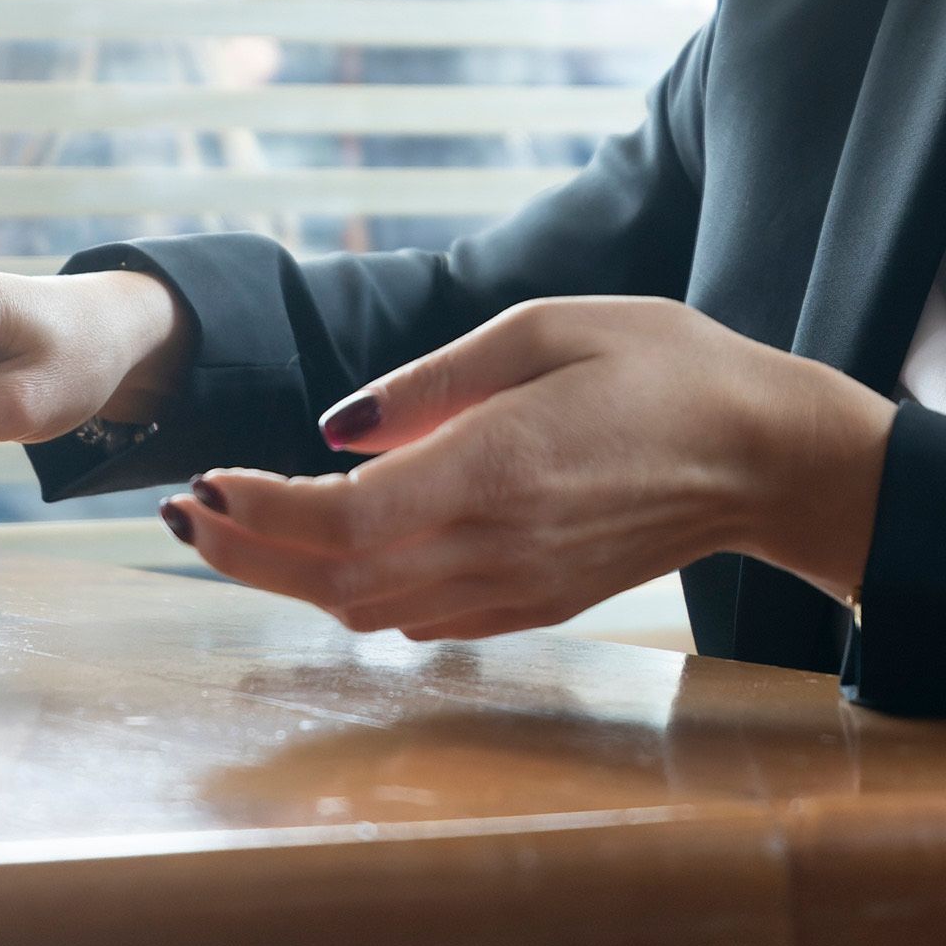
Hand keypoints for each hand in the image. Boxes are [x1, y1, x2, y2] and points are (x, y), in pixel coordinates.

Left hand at [166, 296, 892, 639]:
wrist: (764, 456)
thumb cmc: (665, 370)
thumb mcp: (546, 329)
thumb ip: (432, 383)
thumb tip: (336, 430)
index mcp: (491, 473)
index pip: (336, 520)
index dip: (253, 514)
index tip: (201, 483)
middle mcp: (493, 548)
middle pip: (332, 579)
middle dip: (243, 552)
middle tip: (181, 516)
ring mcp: (513, 589)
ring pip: (366, 607)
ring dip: (289, 576)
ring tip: (230, 531)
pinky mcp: (532, 605)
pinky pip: (416, 616)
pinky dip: (352, 591)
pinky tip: (325, 555)